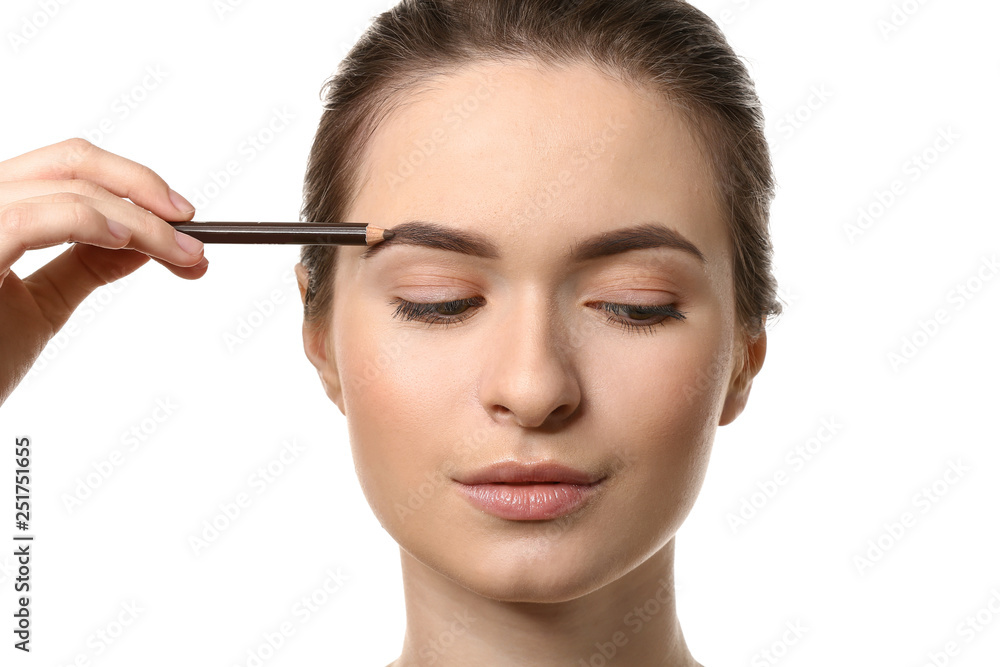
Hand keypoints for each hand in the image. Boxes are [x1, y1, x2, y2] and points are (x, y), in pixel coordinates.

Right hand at [0, 138, 207, 405]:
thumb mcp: (37, 304)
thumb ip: (84, 265)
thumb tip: (143, 242)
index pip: (64, 165)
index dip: (131, 181)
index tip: (181, 219)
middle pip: (71, 161)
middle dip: (144, 191)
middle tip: (192, 230)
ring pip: (68, 189)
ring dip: (140, 221)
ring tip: (181, 254)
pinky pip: (32, 219)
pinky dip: (93, 223)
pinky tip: (132, 244)